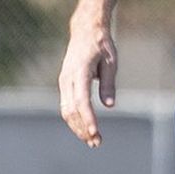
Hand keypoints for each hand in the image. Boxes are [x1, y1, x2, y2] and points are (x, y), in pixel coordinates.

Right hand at [58, 21, 117, 147]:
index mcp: (80, 71)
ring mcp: (63, 81)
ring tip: (93, 140)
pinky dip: (75, 119)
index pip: (82, 100)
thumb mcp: (110, 62)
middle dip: (83, 128)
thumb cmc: (101, 45)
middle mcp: (67, 78)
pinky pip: (66, 105)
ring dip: (78, 127)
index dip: (88, 118)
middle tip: (97, 142)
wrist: (85, 30)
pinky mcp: (64, 83)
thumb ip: (108, 84)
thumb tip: (109, 106)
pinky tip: (85, 128)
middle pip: (71, 110)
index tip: (96, 132)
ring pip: (66, 110)